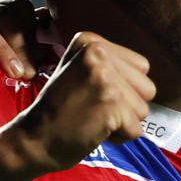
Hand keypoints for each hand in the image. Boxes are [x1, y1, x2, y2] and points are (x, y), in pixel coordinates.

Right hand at [0, 0, 53, 80]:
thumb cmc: (12, 74)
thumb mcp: (32, 62)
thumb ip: (46, 55)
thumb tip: (68, 56)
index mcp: (7, 12)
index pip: (20, 8)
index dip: (30, 30)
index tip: (44, 56)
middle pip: (2, 15)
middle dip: (19, 43)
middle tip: (29, 71)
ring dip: (1, 49)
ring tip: (14, 71)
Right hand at [0, 32, 156, 180]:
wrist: (33, 140)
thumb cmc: (59, 110)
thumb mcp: (78, 70)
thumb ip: (110, 64)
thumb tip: (146, 69)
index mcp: (91, 41)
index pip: (141, 67)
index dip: (123, 88)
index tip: (91, 93)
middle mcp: (98, 53)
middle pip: (147, 88)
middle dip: (126, 106)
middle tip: (92, 108)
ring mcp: (105, 77)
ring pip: (144, 110)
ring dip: (122, 122)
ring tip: (92, 118)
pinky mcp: (111, 103)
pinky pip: (136, 130)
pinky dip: (119, 137)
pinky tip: (94, 131)